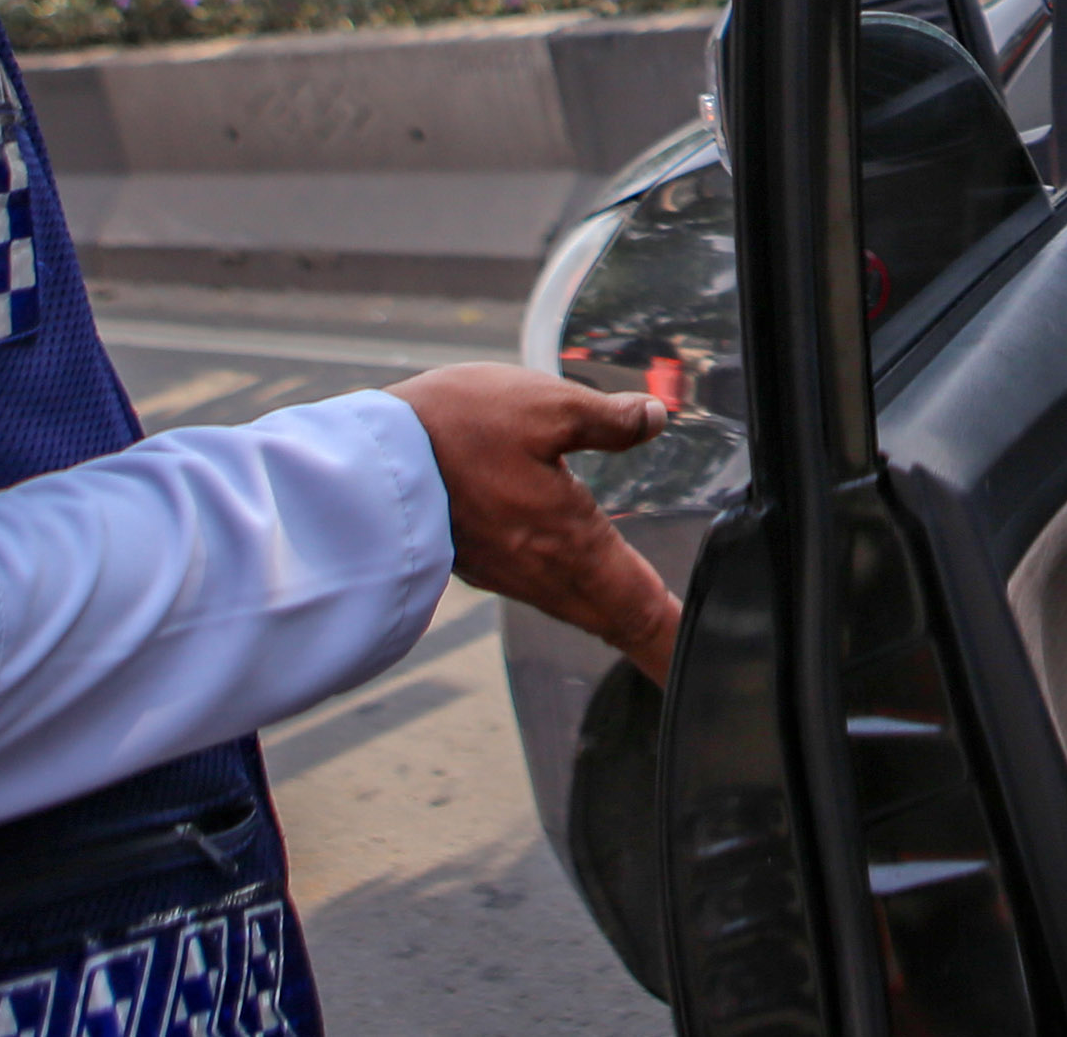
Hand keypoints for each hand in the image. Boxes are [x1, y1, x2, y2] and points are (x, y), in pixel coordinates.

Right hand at [389, 364, 684, 686]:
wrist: (369, 457)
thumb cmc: (456, 428)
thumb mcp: (547, 406)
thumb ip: (607, 418)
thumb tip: (654, 417)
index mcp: (571, 543)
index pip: (638, 604)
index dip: (670, 635)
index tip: (697, 660)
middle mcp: (542, 572)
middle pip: (612, 616)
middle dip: (652, 635)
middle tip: (681, 651)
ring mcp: (508, 571)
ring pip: (578, 605)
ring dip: (616, 614)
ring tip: (648, 618)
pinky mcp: (481, 559)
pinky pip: (545, 588)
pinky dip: (577, 593)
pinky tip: (582, 575)